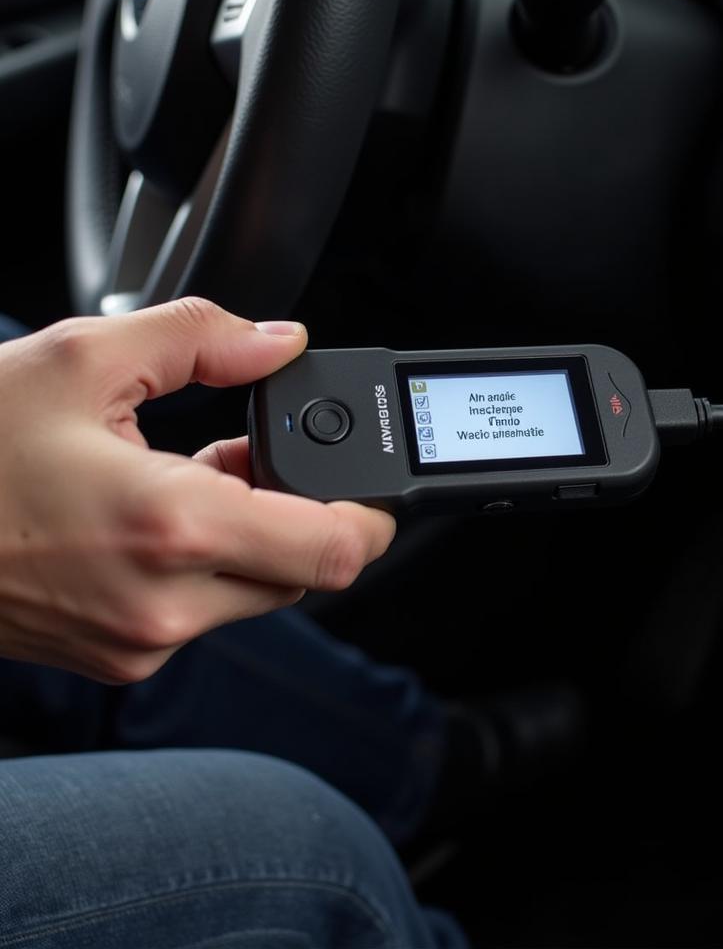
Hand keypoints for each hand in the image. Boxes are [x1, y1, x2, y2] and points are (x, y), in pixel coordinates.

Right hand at [0, 298, 395, 682]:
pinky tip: (162, 514)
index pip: (333, 552)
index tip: (371, 485)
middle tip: (252, 452)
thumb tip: (280, 342)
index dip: (370, 516)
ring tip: (194, 473)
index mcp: (171, 528)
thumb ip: (203, 337)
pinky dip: (210, 562)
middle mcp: (165, 604)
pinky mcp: (119, 654)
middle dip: (301, 511)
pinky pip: (204, 609)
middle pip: (303, 570)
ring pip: (256, 591)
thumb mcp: (81, 357)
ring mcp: (141, 640)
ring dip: (253, 534)